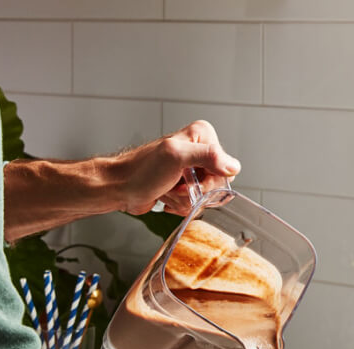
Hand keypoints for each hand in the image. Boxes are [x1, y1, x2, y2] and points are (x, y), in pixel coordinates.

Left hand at [111, 120, 240, 215]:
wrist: (120, 187)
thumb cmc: (141, 171)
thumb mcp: (176, 157)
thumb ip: (208, 156)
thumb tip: (233, 166)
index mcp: (202, 136)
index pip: (227, 168)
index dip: (209, 181)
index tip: (189, 179)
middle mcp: (199, 150)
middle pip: (218, 185)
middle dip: (195, 192)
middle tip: (176, 185)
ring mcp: (192, 169)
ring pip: (206, 197)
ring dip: (185, 200)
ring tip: (168, 190)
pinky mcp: (184, 185)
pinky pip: (195, 203)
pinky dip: (180, 205)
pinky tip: (166, 197)